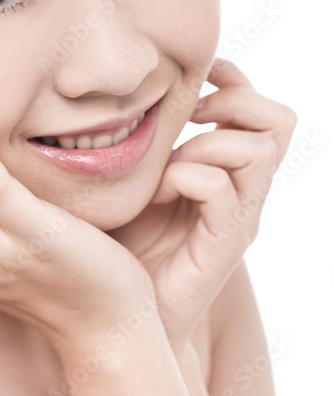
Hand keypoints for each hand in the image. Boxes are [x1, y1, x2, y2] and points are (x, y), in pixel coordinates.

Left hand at [109, 57, 296, 350]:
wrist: (118, 315)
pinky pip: (222, 192)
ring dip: (205, 145)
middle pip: (278, 121)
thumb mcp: (132, 175)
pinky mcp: (222, 248)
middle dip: (232, 103)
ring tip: (167, 168)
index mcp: (228, 171)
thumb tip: (124, 90)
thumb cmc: (118, 242)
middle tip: (191, 119)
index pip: (260, 108)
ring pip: (257, 151)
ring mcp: (238, 220)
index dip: (234, 80)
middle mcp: (243, 192)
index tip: (195, 80)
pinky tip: (156, 194)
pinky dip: (187, 178)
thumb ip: (144, 138)